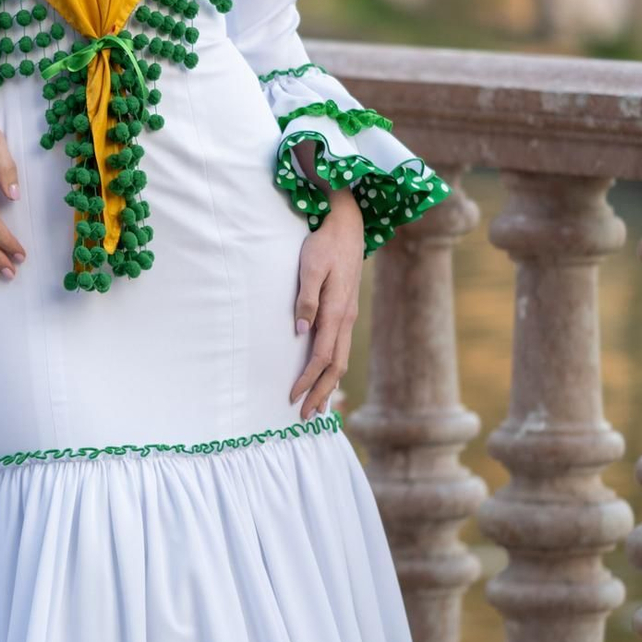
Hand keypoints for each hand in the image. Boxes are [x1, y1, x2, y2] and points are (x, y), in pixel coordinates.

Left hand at [289, 185, 363, 418]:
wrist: (347, 225)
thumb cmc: (324, 244)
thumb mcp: (310, 267)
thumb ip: (305, 299)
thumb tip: (301, 332)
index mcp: (336, 311)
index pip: (322, 357)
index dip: (308, 380)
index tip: (293, 397)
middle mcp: (346, 318)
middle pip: (336, 366)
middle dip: (321, 393)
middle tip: (306, 416)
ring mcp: (348, 316)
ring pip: (341, 360)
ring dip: (329, 385)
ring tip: (318, 406)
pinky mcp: (346, 311)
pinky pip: (341, 348)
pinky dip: (334, 369)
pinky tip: (328, 376)